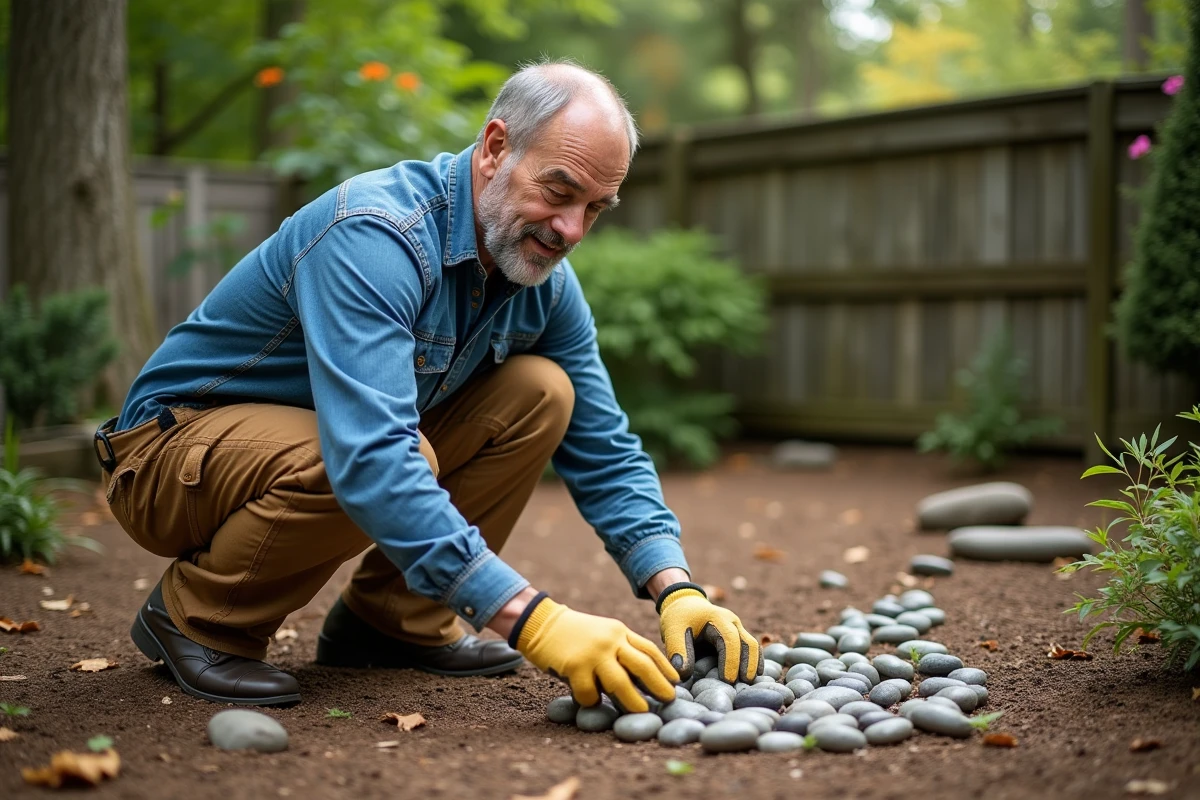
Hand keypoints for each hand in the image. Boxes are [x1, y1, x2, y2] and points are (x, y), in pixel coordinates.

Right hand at [510, 594, 678, 711]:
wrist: (541, 623)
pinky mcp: (575, 666)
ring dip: (633, 701)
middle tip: (670, 700)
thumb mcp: (602, 633)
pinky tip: (589, 701)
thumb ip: (620, 649)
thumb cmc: (573, 633)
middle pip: (642, 665)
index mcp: (619, 631)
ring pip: (621, 683)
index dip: (665, 667)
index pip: (649, 650)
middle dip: (658, 685)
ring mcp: (593, 653)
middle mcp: (610, 640)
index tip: (677, 682)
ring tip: (643, 712)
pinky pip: (590, 692)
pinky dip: (592, 701)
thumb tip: (642, 679)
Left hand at [657, 582, 761, 681]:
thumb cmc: (679, 619)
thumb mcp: (673, 631)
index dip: (730, 660)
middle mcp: (732, 622)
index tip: (728, 680)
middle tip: (743, 686)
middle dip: (747, 665)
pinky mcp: (739, 637)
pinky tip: (755, 676)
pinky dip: (755, 662)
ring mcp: (738, 629)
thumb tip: (684, 675)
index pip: (730, 639)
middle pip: (748, 643)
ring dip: (753, 665)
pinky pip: (751, 649)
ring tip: (748, 684)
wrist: (685, 606)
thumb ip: (677, 651)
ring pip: (753, 646)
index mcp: (717, 618)